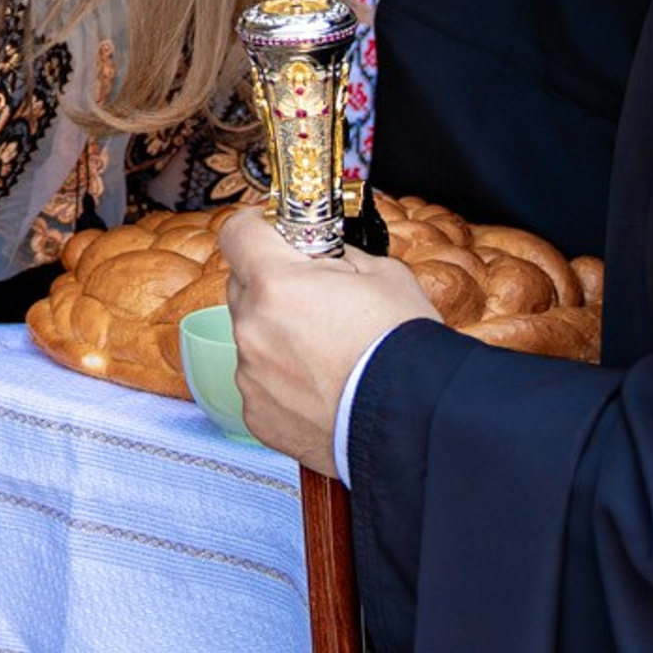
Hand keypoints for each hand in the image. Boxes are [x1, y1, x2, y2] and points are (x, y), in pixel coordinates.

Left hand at [222, 208, 438, 476]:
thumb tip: (322, 253)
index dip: (256, 227)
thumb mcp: (382, 273)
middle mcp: (252, 328)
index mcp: (276, 283)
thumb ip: (337, 256)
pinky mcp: (257, 416)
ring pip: (253, 337)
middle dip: (272, 283)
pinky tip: (322, 386)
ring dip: (278, 334)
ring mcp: (251, 376)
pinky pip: (260, 381)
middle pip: (244, 286)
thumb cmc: (404, 348)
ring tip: (327, 352)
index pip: (237, 232)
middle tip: (315, 295)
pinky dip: (283, 379)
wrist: (415, 425)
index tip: (272, 230)